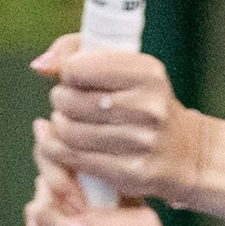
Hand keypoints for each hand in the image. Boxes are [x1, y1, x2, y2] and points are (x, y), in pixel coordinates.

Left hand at [30, 36, 208, 203]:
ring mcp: (142, 142)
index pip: (78, 68)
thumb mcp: (124, 68)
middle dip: (61, 101)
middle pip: (69, 101)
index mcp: (148, 73)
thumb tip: (40, 66)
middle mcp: (149, 106)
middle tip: (71, 104)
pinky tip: (66, 144)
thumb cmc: (143, 102)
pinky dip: (59, 150)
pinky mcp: (131, 172)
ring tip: (71, 123)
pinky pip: (73, 158)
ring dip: (60, 126)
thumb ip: (76, 53)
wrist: (184, 152)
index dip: (69, 73)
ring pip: (68, 131)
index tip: (77, 79)